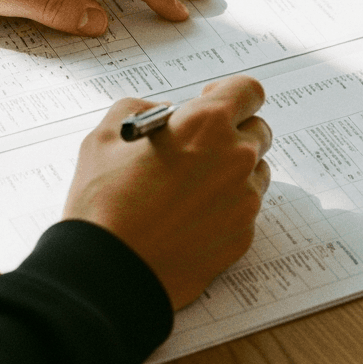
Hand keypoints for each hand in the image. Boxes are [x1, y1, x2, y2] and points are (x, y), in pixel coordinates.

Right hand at [63, 76, 272, 308]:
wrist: (108, 272)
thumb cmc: (104, 205)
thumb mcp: (105, 137)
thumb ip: (138, 109)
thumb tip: (160, 113)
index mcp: (207, 124)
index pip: (248, 91)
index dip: (230, 94)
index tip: (213, 102)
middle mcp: (236, 158)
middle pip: (258, 131)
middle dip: (233, 133)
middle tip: (198, 148)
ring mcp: (244, 200)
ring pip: (256, 172)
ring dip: (233, 171)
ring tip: (191, 188)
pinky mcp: (243, 235)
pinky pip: (245, 209)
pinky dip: (226, 207)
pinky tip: (191, 218)